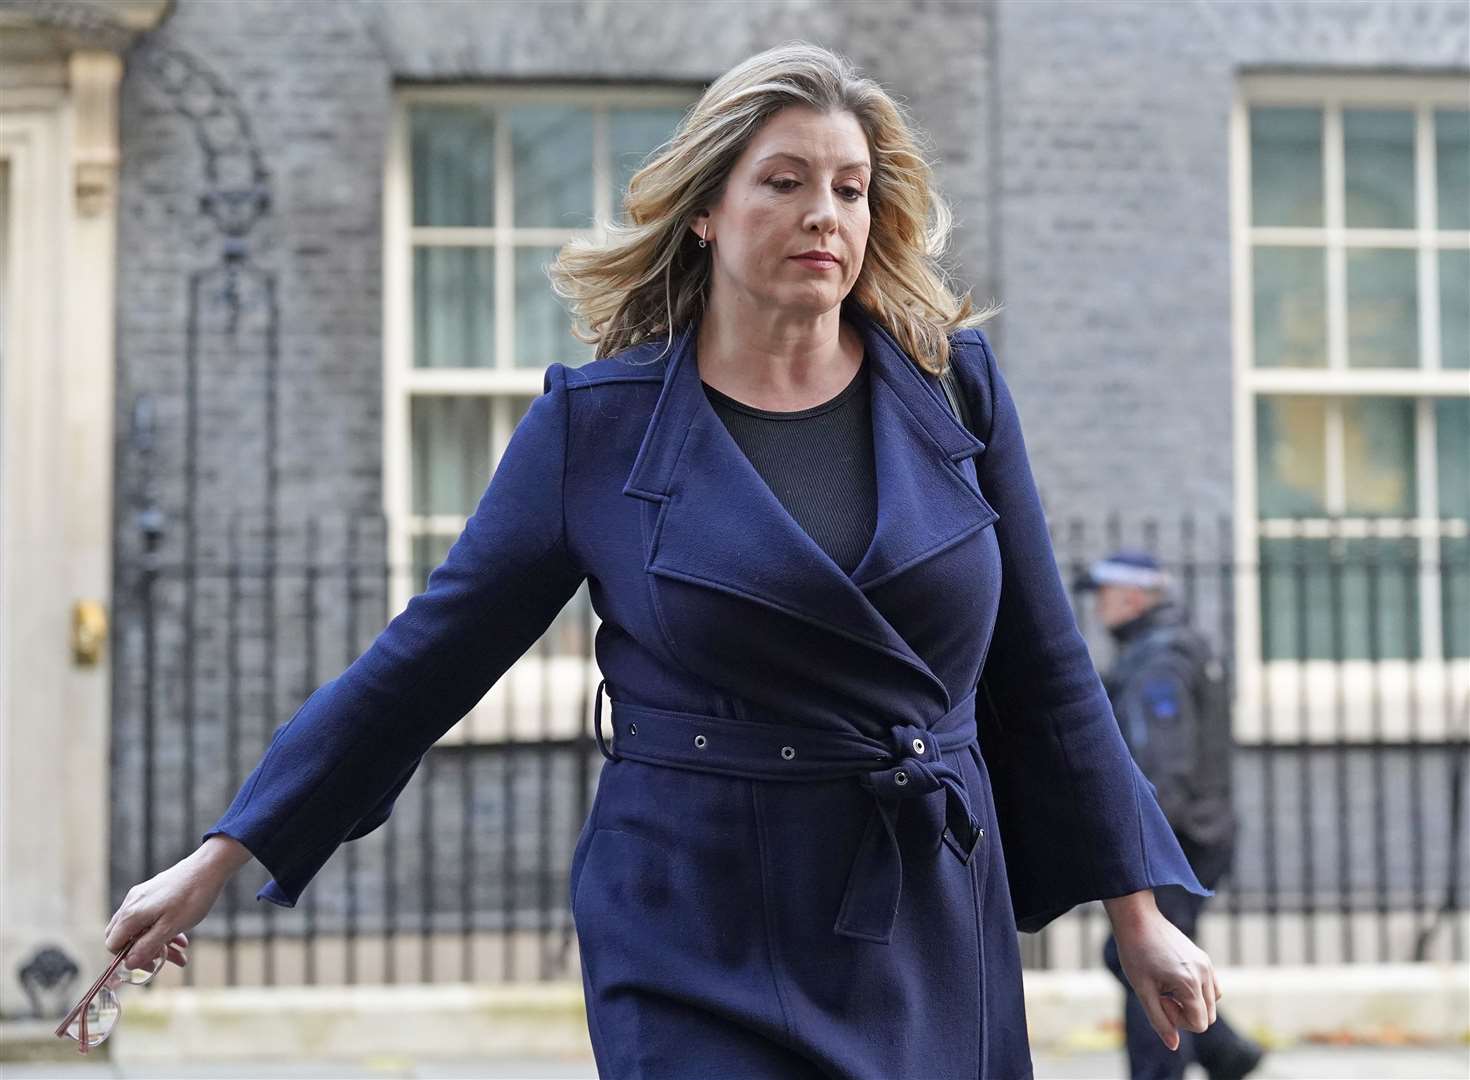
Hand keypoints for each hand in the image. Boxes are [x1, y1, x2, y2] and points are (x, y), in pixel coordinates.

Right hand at [103, 836, 249, 969]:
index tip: (149, 965)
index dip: (127, 958)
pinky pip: (151, 916)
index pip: (113, 944)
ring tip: (181, 953)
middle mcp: (131, 903)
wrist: (210, 867)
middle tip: (164, 961)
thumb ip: (147, 947)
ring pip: (142, 927)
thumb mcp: (170, 928)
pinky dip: (163, 929)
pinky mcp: (154, 892)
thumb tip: (128, 965)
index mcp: (131, 913)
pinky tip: (182, 938)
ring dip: (158, 942)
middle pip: (126, 936)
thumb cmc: (192, 897)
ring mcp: (142, 896)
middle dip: (144, 951)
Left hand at [1106, 892, 1221, 1051]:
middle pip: (1208, 1016)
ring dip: (1193, 1004)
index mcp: (1190, 983)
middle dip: (1185, 1015)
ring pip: (1212, 1002)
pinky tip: (1175, 981)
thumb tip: (1173, 1045)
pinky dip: (1199, 992)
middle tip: (1161, 996)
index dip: (1177, 1021)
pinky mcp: (1204, 958)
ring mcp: (1207, 964)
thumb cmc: (1135, 953)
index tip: (1159, 1002)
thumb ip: (1159, 1020)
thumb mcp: (1142, 991)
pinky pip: (1211, 986)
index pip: (1199, 1024)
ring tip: (1168, 988)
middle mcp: (1204, 974)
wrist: (1137, 919)